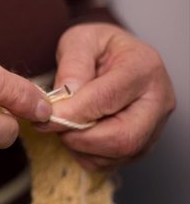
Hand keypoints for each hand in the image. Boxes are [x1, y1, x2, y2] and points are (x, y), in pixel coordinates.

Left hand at [40, 23, 174, 170]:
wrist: (111, 58)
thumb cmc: (96, 48)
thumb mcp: (79, 41)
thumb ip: (73, 64)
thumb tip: (68, 92)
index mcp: (144, 67)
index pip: (108, 99)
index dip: (73, 113)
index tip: (45, 117)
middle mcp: (158, 100)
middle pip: (123, 138)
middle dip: (79, 137)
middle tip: (52, 125)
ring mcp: (154, 126)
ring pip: (116, 155)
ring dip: (80, 146)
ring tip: (64, 124)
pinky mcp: (142, 144)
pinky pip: (111, 162)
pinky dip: (85, 154)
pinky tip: (76, 134)